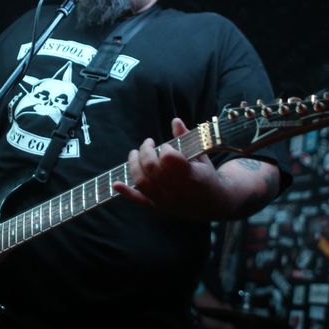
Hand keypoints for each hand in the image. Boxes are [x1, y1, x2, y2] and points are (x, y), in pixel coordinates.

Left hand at [113, 118, 229, 219]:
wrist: (214, 204)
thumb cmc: (207, 175)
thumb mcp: (202, 156)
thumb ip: (187, 139)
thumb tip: (175, 121)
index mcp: (192, 177)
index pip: (170, 159)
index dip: (165, 149)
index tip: (167, 146)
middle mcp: (178, 191)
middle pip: (152, 168)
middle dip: (146, 151)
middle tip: (148, 143)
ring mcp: (166, 201)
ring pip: (142, 182)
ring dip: (133, 165)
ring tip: (134, 153)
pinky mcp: (158, 207)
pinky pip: (139, 201)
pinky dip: (126, 192)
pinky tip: (115, 183)